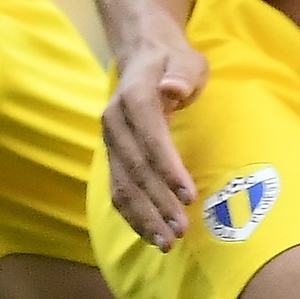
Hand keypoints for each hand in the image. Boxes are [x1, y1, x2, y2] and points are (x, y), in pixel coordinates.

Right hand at [103, 31, 208, 246]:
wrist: (142, 56)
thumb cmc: (172, 61)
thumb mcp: (186, 58)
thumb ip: (182, 74)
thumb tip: (172, 89)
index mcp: (134, 95)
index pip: (150, 136)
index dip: (167, 167)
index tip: (188, 195)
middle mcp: (115, 121)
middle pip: (135, 168)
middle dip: (158, 202)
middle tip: (182, 229)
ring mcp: (111, 141)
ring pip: (122, 185)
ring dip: (144, 216)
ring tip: (167, 242)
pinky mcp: (113, 156)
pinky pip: (117, 189)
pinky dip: (132, 215)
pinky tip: (151, 234)